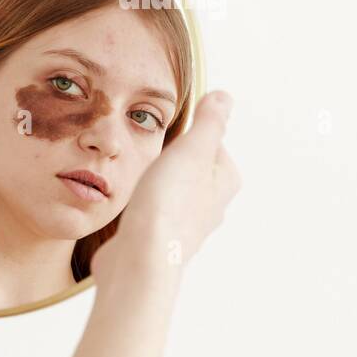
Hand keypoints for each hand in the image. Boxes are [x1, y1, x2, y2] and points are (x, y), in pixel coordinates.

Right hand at [95, 90, 241, 283]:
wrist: (141, 259)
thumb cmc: (168, 203)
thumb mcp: (192, 150)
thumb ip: (209, 122)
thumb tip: (223, 97)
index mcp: (225, 180)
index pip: (210, 140)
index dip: (183, 134)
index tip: (164, 138)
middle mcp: (213, 204)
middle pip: (190, 165)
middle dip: (169, 157)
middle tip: (149, 156)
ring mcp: (187, 224)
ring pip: (171, 188)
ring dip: (153, 182)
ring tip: (138, 182)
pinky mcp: (162, 238)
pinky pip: (154, 210)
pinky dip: (143, 204)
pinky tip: (130, 206)